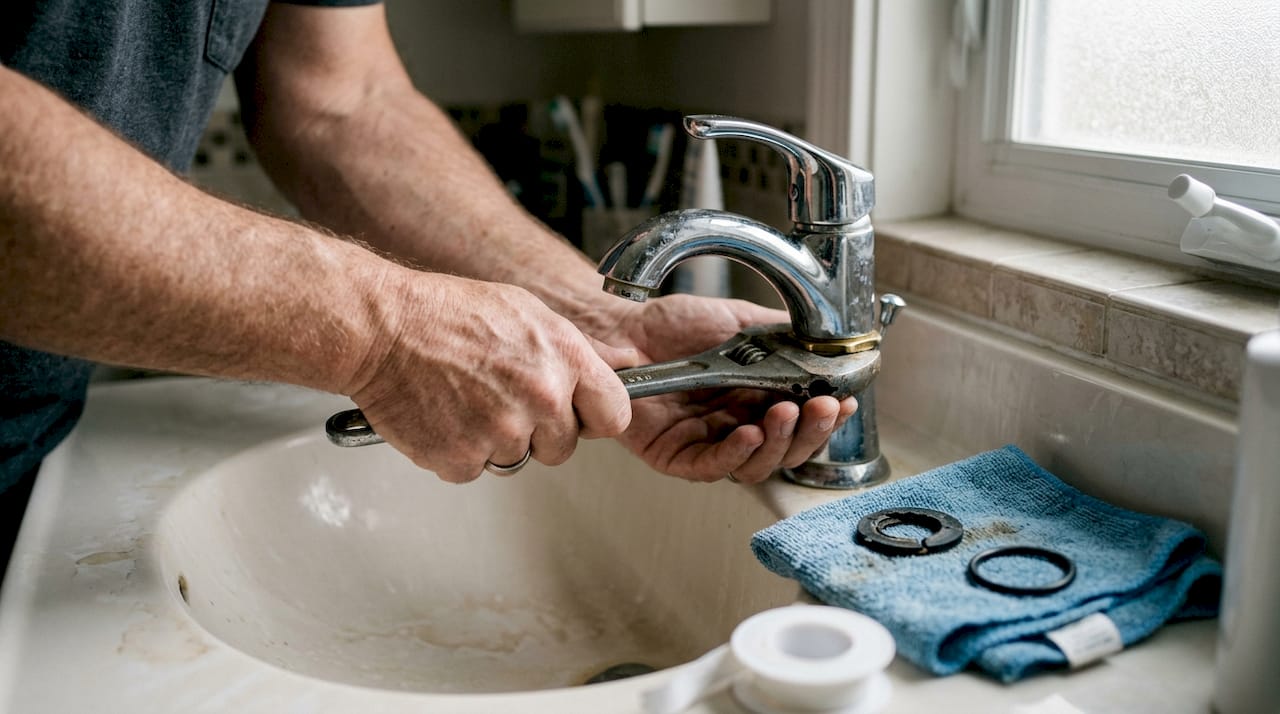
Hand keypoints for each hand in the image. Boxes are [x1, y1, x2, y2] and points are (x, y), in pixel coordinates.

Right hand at [347, 271, 631, 482]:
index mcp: (565, 358)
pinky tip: (443, 416)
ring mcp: (502, 432)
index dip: (594, 418)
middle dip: (537, 432)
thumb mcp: (528, 313)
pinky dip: (456, 452)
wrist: (382, 328)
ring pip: (516, 460)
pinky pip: (473, 470)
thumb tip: (609, 372)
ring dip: (493, 441)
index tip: (579, 417)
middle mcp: (542, 397)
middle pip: (563, 447)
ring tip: (465, 400)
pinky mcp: (462, 458)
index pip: (614, 414)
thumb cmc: (447, 314)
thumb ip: (571, 352)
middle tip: (500, 400)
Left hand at [589, 294, 857, 483]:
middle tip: (822, 408)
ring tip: (785, 413)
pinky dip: (736, 455)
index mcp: (756, 399)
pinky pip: (711, 467)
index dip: (826, 419)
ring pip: (755, 465)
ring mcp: (706, 443)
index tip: (844, 401)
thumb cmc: (673, 324)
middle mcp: (736, 425)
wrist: (625, 323)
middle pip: (785, 451)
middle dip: (810, 433)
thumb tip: (828, 344)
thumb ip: (784, 336)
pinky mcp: (674, 456)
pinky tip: (749, 434)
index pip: (801, 423)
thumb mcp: (741, 322)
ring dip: (778, 443)